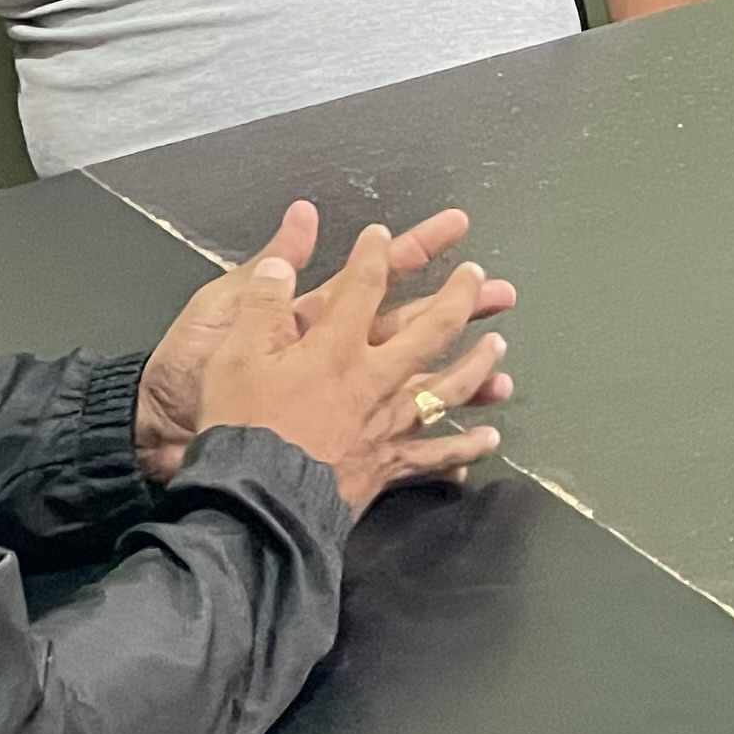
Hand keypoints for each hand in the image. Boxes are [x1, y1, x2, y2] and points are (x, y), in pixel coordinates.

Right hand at [188, 223, 512, 518]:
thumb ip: (260, 305)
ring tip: (499, 346)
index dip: (373, 255)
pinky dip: (465, 448)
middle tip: (480, 277)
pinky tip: (489, 440)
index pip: (362, 286)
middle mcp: (375, 378)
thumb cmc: (242, 426)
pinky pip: (437, 455)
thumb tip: (282, 263)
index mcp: (336, 346)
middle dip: (459, 298)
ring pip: (448, 387)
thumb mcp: (234, 356)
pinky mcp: (391, 464)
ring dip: (478, 365)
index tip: (381, 233)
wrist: (256, 500)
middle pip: (430, 330)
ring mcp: (389, 422)